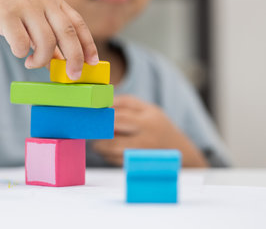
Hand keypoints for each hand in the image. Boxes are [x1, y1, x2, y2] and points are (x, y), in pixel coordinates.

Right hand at [0, 0, 98, 79]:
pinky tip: (18, 52)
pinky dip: (22, 53)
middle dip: (74, 58)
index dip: (88, 44)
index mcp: (54, 1)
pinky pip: (22, 43)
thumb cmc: (10, 13)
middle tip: (72, 76)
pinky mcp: (6, 14)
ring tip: (33, 63)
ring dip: (42, 60)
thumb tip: (64, 63)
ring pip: (46, 41)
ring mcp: (25, 5)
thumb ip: (49, 38)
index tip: (92, 63)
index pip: (78, 24)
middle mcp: (43, 1)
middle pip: (67, 33)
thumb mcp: (34, 20)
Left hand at [92, 95, 207, 166]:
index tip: (90, 114)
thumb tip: (103, 103)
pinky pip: (115, 161)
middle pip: (112, 136)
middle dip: (97, 133)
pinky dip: (107, 155)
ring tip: (97, 141)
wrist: (180, 152)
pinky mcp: (138, 167)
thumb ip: (126, 102)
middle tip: (90, 129)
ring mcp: (142, 155)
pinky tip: (107, 150)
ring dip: (100, 145)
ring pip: (112, 151)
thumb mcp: (148, 108)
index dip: (101, 116)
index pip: (118, 117)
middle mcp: (147, 139)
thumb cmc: (158, 126)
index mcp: (149, 121)